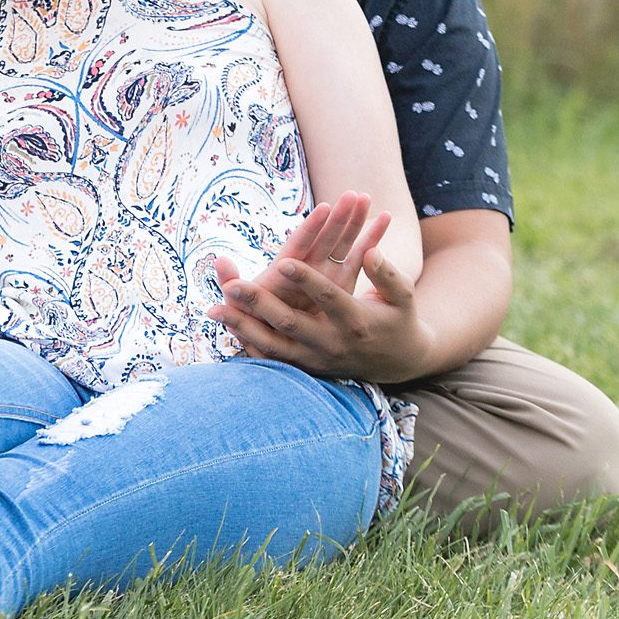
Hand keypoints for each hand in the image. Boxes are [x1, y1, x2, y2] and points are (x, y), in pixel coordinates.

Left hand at [208, 192, 427, 384]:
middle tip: (232, 285)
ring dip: (242, 327)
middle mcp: (332, 343)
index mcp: (356, 322)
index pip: (328, 298)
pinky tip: (224, 326)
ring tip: (214, 308)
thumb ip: (388, 274)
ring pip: (273, 346)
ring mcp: (315, 359)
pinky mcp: (305, 367)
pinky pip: (271, 357)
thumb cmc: (398, 318)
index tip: (284, 262)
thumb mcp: (403, 296)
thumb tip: (371, 251)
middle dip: (259, 304)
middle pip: (290, 324)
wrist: (397, 362)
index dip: (307, 281)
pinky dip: (246, 343)